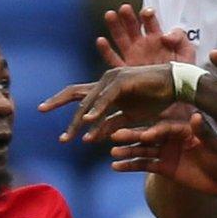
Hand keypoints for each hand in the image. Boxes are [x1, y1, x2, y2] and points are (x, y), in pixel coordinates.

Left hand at [39, 65, 181, 143]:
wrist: (175, 86)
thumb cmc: (154, 100)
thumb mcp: (128, 117)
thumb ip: (110, 125)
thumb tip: (90, 138)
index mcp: (104, 89)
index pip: (76, 95)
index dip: (57, 101)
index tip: (41, 110)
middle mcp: (104, 82)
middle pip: (76, 96)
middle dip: (58, 107)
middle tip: (48, 121)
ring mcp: (112, 79)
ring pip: (90, 102)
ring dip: (80, 120)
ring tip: (70, 136)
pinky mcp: (123, 81)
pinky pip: (106, 98)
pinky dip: (97, 110)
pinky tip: (89, 121)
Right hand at [97, 5, 195, 68]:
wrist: (177, 95)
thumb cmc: (183, 73)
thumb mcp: (187, 53)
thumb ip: (180, 38)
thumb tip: (164, 35)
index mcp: (157, 38)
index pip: (150, 22)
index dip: (147, 15)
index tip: (146, 13)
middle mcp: (143, 45)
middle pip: (132, 26)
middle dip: (128, 17)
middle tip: (124, 8)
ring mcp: (133, 57)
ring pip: (120, 39)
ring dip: (115, 26)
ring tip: (110, 15)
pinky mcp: (126, 71)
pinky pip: (113, 60)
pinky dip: (106, 50)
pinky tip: (101, 40)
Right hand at [107, 113, 216, 196]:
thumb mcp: (215, 145)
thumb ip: (204, 131)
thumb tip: (196, 115)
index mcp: (183, 129)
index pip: (165, 128)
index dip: (155, 132)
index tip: (145, 136)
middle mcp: (172, 138)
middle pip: (149, 136)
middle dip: (133, 137)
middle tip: (115, 135)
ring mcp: (166, 152)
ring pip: (143, 151)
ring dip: (128, 151)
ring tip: (112, 151)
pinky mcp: (164, 167)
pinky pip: (144, 166)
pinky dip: (130, 166)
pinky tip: (115, 166)